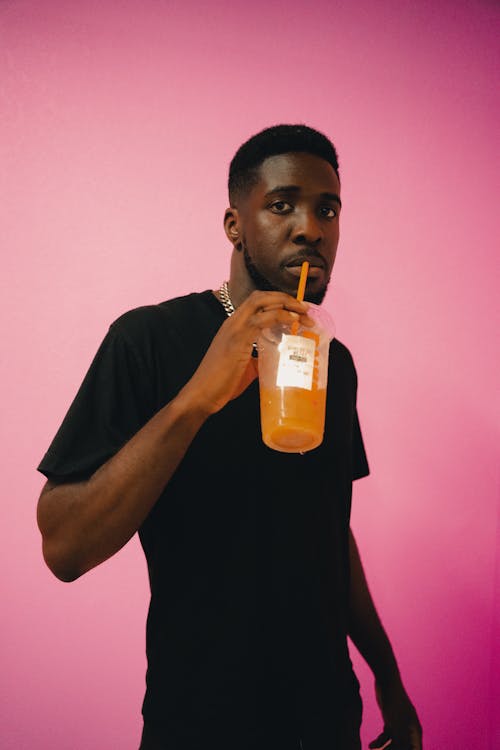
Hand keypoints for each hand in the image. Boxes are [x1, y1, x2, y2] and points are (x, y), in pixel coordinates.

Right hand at [184, 290, 312, 414]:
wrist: (202, 394)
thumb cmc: (221, 384)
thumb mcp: (244, 368)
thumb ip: (258, 360)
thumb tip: (275, 361)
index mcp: (233, 326)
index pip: (257, 302)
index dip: (278, 301)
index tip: (298, 311)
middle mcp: (233, 322)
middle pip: (261, 296)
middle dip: (286, 298)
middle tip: (305, 309)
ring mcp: (234, 329)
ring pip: (262, 302)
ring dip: (286, 305)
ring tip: (304, 314)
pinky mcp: (237, 339)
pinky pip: (262, 319)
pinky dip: (280, 317)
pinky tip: (293, 322)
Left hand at [369, 679, 421, 749]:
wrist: (386, 679)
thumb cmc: (394, 701)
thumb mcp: (396, 725)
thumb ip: (400, 742)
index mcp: (415, 731)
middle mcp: (409, 729)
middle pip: (403, 748)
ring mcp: (400, 725)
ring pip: (393, 744)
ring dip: (383, 748)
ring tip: (371, 748)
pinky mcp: (390, 720)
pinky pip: (386, 736)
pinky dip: (379, 741)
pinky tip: (371, 745)